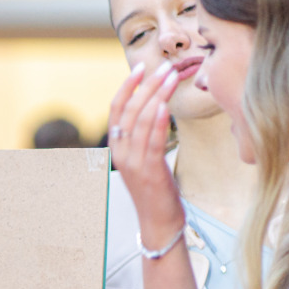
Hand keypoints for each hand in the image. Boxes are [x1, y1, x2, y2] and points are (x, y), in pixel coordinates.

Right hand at [107, 61, 185, 233]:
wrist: (159, 221)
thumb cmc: (158, 190)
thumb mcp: (147, 160)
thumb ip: (146, 137)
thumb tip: (157, 109)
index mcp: (117, 148)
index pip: (117, 109)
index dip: (127, 87)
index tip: (141, 68)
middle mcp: (120, 153)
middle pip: (130, 110)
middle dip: (148, 85)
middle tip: (165, 67)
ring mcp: (132, 163)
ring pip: (140, 121)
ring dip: (156, 95)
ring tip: (171, 77)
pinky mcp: (148, 171)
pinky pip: (150, 141)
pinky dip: (156, 121)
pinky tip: (164, 105)